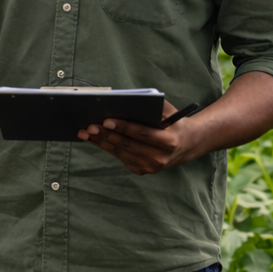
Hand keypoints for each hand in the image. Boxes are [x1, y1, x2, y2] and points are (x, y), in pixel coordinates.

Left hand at [77, 101, 205, 174]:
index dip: (123, 127)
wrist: (186, 145)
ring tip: (86, 132)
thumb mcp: (169, 112)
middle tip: (89, 126)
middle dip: (107, 135)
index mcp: (169, 142)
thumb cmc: (174, 122)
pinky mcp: (143, 171)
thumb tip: (127, 100)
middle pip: (128, 146)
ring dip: (101, 143)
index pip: (142, 134)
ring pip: (121, 154)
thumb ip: (153, 106)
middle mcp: (160, 158)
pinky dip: (107, 148)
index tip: (106, 120)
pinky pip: (121, 158)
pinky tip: (94, 139)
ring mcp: (151, 167)